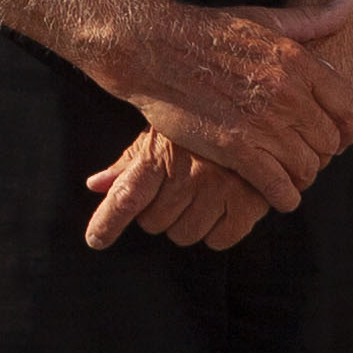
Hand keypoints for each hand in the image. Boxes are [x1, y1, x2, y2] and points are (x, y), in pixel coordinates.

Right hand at [81, 0, 352, 208]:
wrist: (154, 48)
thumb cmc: (206, 32)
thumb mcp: (264, 19)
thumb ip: (311, 19)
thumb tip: (351, 3)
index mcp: (297, 61)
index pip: (347, 106)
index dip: (349, 129)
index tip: (340, 138)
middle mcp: (287, 93)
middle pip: (329, 141)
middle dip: (321, 153)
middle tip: (306, 157)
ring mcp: (262, 123)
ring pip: (306, 167)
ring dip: (302, 176)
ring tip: (290, 176)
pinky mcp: (235, 148)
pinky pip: (277, 186)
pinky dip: (284, 197)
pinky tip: (279, 196)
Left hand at [83, 132, 270, 250]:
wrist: (257, 112)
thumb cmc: (202, 127)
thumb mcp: (161, 134)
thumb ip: (129, 163)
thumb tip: (95, 185)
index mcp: (161, 154)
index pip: (127, 195)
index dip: (108, 221)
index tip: (96, 240)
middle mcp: (188, 173)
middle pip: (154, 223)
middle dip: (160, 213)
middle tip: (179, 189)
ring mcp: (219, 189)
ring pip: (185, 235)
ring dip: (189, 223)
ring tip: (203, 195)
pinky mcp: (248, 204)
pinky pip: (219, 240)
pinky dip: (219, 231)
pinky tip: (225, 206)